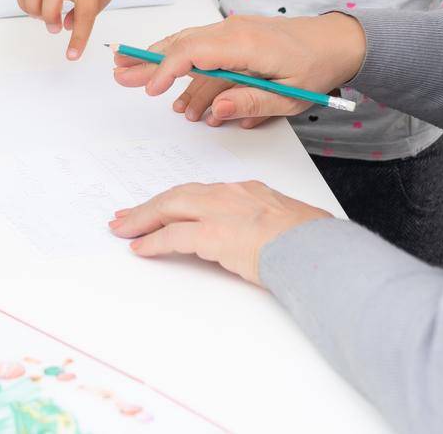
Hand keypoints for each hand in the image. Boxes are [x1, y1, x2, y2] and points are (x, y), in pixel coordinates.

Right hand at [16, 0, 113, 60]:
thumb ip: (89, 12)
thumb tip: (66, 26)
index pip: (83, 15)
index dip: (78, 38)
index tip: (72, 56)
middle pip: (50, 6)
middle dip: (51, 22)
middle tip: (57, 26)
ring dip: (36, 14)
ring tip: (45, 16)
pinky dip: (24, 3)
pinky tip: (34, 6)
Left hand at [108, 180, 330, 284]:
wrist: (318, 250)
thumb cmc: (313, 242)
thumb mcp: (289, 225)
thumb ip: (266, 228)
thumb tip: (259, 243)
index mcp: (248, 192)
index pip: (202, 194)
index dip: (179, 201)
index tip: (163, 208)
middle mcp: (230, 195)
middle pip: (179, 196)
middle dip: (150, 206)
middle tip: (126, 215)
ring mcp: (219, 212)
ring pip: (170, 208)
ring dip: (143, 219)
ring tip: (123, 229)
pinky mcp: (212, 234)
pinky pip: (172, 235)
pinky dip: (153, 241)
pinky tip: (140, 248)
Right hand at [111, 12, 365, 126]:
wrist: (337, 42)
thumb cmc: (317, 68)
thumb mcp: (292, 97)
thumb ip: (252, 103)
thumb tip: (217, 109)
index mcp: (247, 44)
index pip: (195, 51)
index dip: (167, 69)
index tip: (150, 89)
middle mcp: (234, 32)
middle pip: (182, 42)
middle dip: (148, 59)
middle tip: (118, 71)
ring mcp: (232, 32)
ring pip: (187, 44)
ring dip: (159, 60)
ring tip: (130, 74)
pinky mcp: (234, 38)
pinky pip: (202, 51)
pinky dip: (183, 67)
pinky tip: (172, 90)